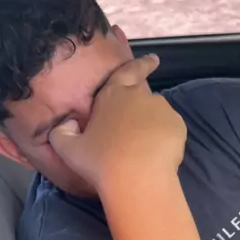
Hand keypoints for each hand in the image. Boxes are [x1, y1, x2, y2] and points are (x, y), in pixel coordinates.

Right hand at [50, 54, 186, 192]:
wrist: (136, 180)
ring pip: (157, 113)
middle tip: (135, 129)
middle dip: (140, 108)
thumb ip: (62, 132)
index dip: (142, 64)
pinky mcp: (177, 126)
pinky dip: (165, 138)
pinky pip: (171, 129)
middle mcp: (139, 95)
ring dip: (152, 124)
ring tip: (144, 147)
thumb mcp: (68, 149)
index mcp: (112, 94)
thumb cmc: (100, 162)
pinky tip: (157, 154)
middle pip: (142, 96)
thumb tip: (66, 124)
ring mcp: (161, 109)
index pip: (128, 71)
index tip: (153, 60)